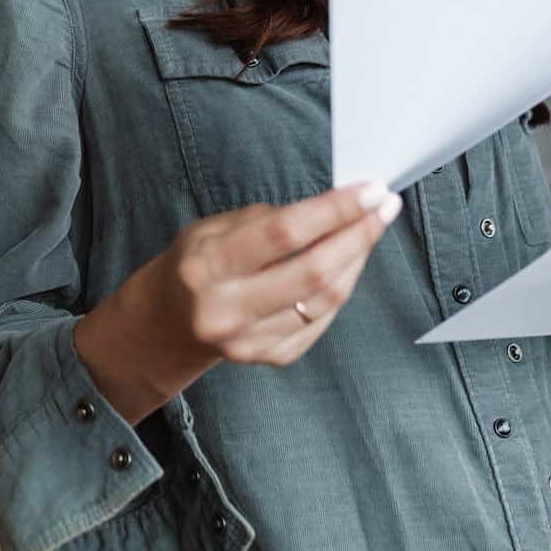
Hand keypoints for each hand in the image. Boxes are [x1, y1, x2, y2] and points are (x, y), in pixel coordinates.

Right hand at [74, 181, 404, 423]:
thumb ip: (266, 221)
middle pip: (314, 273)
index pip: (283, 234)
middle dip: (358, 235)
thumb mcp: (210, 229)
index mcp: (206, 267)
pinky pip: (321, 321)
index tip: (369, 190)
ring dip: (357, 259)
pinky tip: (349, 262)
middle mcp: (226, 310)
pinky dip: (342, 288)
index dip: (334, 210)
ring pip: (326, 299)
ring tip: (371, 228)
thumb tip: (332, 206)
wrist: (164, 326)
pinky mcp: (270, 359)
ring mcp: (249, 342)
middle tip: (385, 207)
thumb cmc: (193, 265)